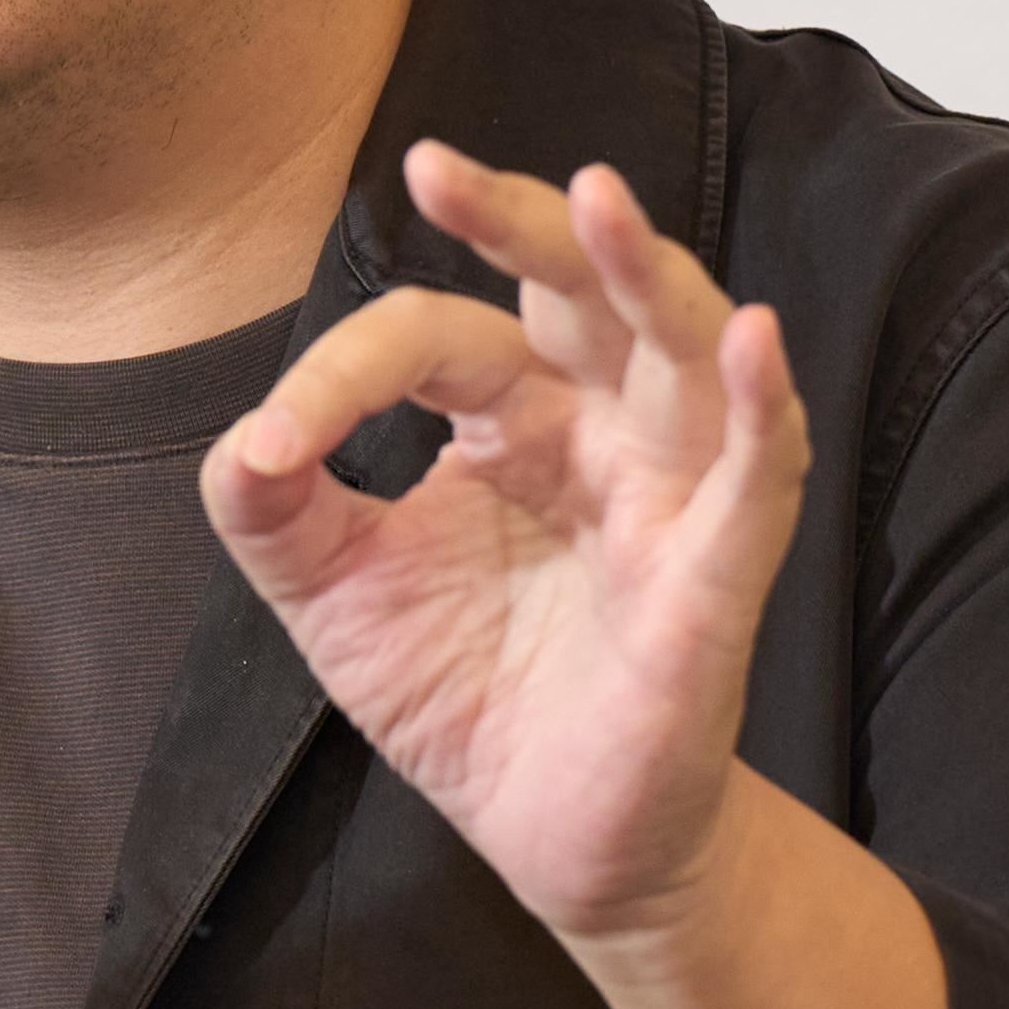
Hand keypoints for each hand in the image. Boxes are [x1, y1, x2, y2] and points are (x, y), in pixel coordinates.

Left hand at [201, 143, 809, 950]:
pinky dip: (761, 404)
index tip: (277, 448)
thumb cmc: (467, 696)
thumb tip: (247, 442)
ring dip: (646, 268)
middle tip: (438, 170)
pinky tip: (755, 342)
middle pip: (579, 287)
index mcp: (509, 418)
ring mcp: (668, 492)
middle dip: (521, 220)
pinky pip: (757, 474)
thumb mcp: (335, 598)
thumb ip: (277, 513)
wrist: (549, 839)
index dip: (346, 373)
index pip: (434, 339)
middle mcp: (598, 430)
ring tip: (599, 197)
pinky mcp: (717, 575)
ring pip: (680, 346)